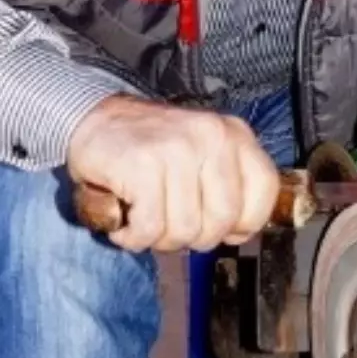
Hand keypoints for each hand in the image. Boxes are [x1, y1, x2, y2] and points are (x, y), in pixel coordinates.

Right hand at [66, 95, 280, 253]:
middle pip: (223, 220)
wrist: (91, 119)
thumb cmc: (149, 148)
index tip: (219, 227)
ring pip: (186, 230)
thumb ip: (228, 186)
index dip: (243, 223)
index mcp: (233, 134)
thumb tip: (240, 232)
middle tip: (170, 224)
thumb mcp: (202, 155)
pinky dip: (134, 236)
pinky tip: (126, 221)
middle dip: (195, 237)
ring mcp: (177, 149)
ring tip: (145, 218)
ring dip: (159, 238)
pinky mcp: (143, 165)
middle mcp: (211, 137)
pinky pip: (150, 228)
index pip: (264, 192)